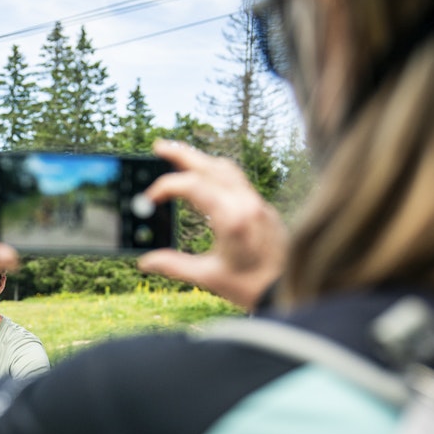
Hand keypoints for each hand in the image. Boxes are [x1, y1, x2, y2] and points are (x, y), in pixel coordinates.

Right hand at [137, 139, 287, 310]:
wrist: (288, 287)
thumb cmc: (252, 285)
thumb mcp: (208, 277)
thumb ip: (174, 266)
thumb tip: (146, 261)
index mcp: (232, 218)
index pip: (194, 186)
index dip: (167, 187)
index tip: (151, 198)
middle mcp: (246, 203)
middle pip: (211, 166)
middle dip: (183, 154)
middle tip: (159, 146)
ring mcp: (256, 202)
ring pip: (226, 168)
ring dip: (201, 159)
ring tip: (180, 157)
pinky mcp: (261, 207)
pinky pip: (237, 178)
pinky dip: (216, 171)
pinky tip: (205, 177)